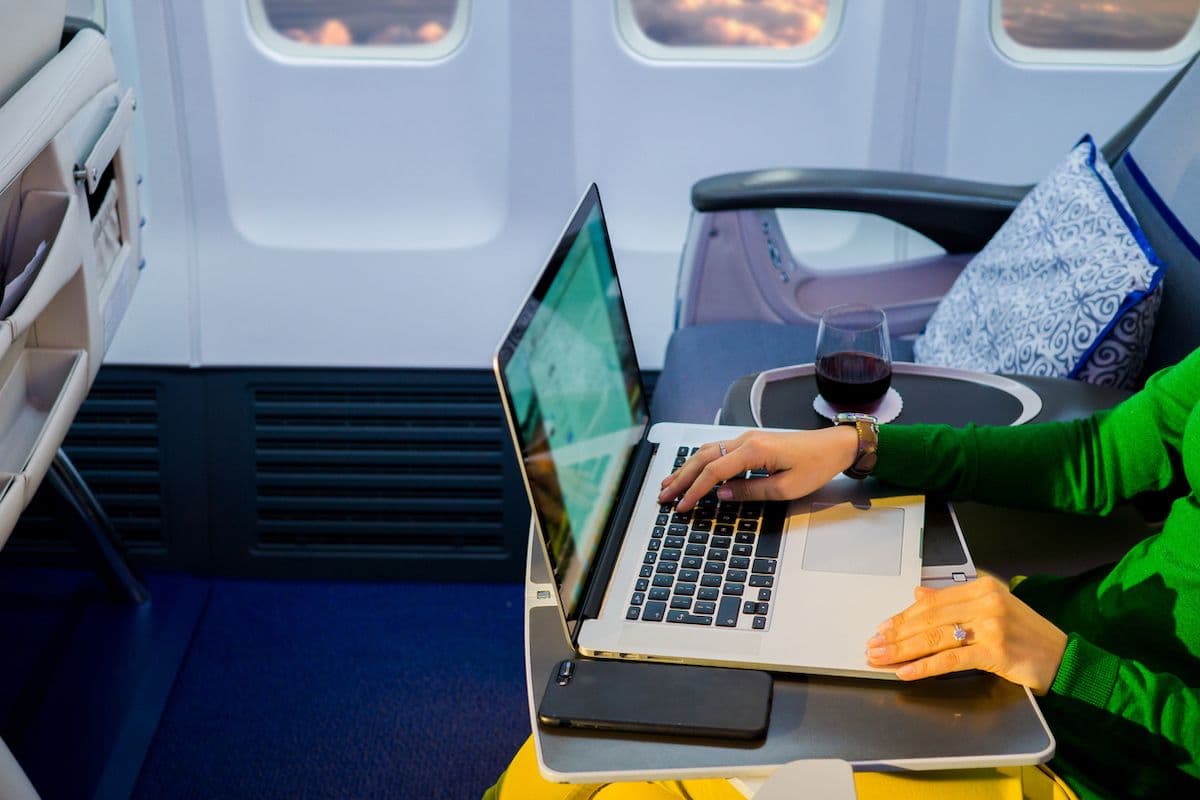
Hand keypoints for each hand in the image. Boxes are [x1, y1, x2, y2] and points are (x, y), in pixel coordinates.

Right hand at [657, 427, 858, 511]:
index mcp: (753, 450)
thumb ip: (750, 491)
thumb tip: (721, 495)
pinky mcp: (750, 442)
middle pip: (702, 458)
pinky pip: (717, 450)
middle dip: (680, 478)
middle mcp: (745, 440)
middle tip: (663, 495)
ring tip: (669, 483)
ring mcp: (746, 438)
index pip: (713, 472)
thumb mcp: (786, 488)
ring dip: (686, 468)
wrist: (834, 446)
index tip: (682, 506)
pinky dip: (699, 462)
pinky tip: (692, 470)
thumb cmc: (816, 466)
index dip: (694, 491)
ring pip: (706, 451)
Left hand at [866, 576, 1067, 694]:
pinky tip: (906, 672)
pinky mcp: (995, 650)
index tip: (882, 627)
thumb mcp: (992, 609)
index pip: (932, 602)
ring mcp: (991, 625)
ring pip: (935, 638)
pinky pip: (951, 659)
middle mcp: (985, 601)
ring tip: (881, 658)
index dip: (903, 616)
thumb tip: (919, 594)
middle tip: (873, 645)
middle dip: (896, 634)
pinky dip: (924, 667)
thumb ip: (955, 601)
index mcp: (982, 587)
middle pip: (929, 619)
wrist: (1064, 658)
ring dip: (902, 650)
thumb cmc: (1027, 635)